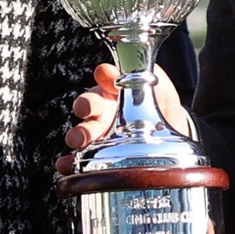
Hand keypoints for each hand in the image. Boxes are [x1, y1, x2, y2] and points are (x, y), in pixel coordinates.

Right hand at [58, 62, 191, 173]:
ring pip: (84, 131)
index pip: (107, 78)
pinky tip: (66, 166)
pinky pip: (81, 160)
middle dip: (85, 106)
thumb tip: (117, 67)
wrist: (169, 132)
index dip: (106, 77)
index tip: (105, 74)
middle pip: (90, 105)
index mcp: (115, 90)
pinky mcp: (99, 156)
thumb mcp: (154, 84)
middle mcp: (103, 110)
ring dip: (77, 135)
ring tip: (75, 141)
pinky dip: (71, 163)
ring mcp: (99, 133)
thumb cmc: (158, 101)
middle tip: (84, 109)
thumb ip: (140, 74)